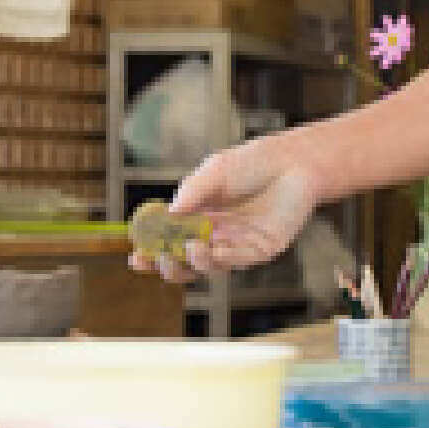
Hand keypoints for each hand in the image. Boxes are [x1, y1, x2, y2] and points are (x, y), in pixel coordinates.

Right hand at [130, 132, 322, 283]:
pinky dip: (225, 258)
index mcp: (198, 219)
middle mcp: (216, 236)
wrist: (292, 161)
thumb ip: (193, 192)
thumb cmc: (252, 163)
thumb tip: (169, 213)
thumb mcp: (214, 172)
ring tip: (191, 247)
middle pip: (186, 262)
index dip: (152, 253)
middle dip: (169, 266)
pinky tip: (214, 251)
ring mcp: (238, 245)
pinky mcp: (262, 249)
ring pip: (211, 265)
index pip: (169, 242)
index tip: (135, 257)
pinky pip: (240, 260)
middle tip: (158, 259)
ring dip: (197, 262)